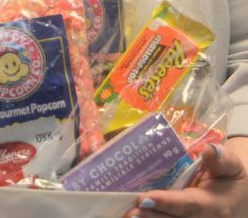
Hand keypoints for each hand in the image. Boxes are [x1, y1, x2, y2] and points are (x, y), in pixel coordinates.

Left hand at [128, 139, 247, 216]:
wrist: (240, 200)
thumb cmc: (231, 180)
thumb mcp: (233, 168)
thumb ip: (222, 160)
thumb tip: (210, 150)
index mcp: (213, 206)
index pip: (188, 205)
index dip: (167, 203)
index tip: (146, 198)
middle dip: (152, 217)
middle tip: (129, 212)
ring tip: (125, 215)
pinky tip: (130, 215)